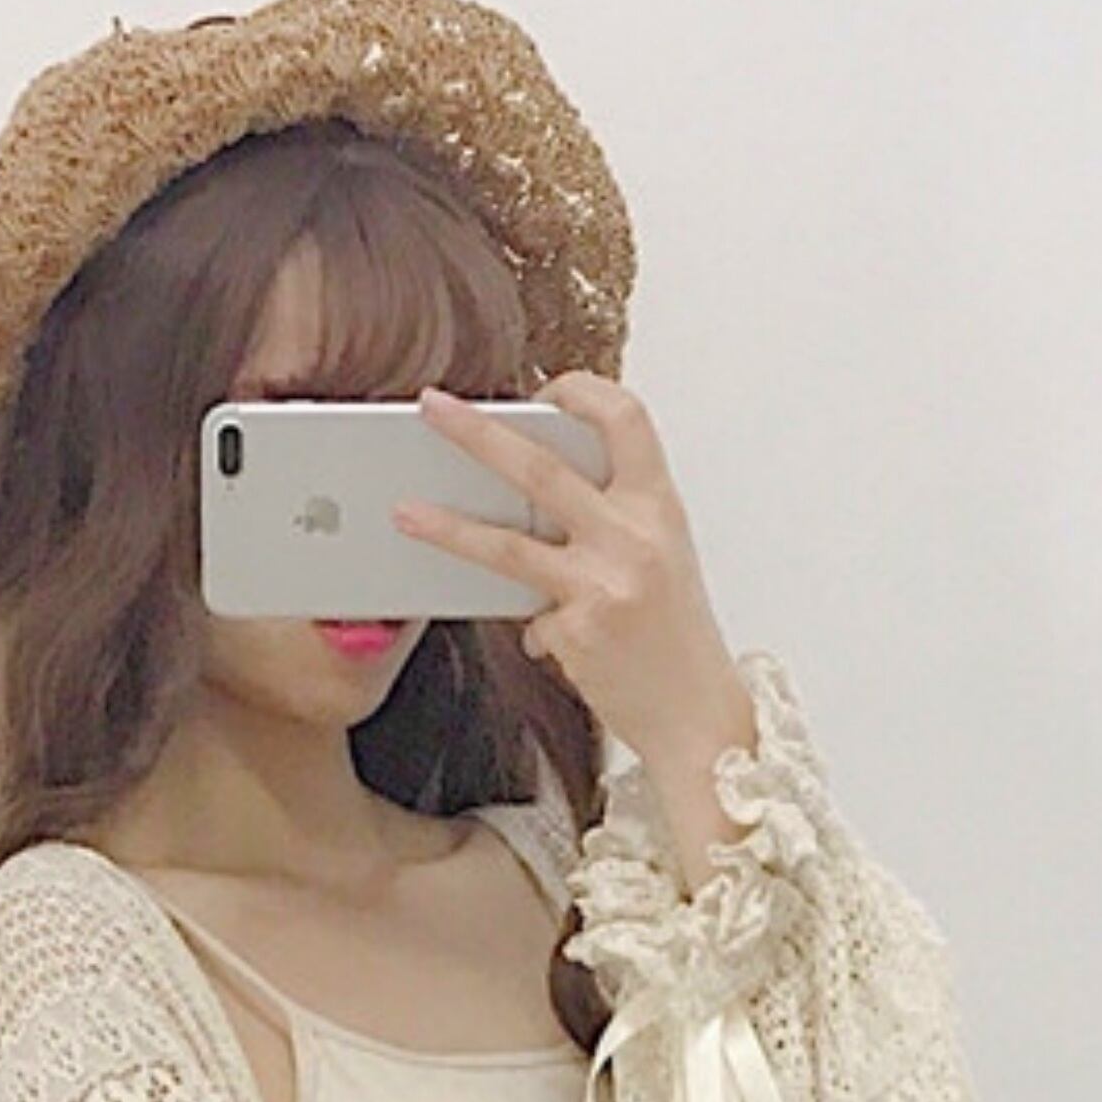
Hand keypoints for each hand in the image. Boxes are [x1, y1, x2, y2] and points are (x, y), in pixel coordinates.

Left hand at [391, 377, 756, 792]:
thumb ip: (606, 525)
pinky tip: (549, 642)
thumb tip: (530, 512)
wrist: (698, 712)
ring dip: (446, 525)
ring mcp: (601, 584)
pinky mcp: (574, 632)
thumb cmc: (675, 635)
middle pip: (541, 467)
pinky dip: (530, 626)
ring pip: (505, 544)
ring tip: (403, 510)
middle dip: (477, 432)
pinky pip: (524, 615)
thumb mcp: (658, 558)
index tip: (544, 389)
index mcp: (660, 505)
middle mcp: (632, 536)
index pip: (625, 419)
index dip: (581, 392)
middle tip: (432, 407)